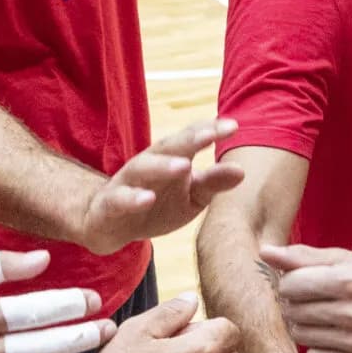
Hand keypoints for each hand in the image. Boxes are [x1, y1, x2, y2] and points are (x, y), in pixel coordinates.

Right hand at [80, 119, 245, 253]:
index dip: (209, 131)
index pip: (190, 140)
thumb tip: (242, 170)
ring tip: (184, 165)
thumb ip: (212, 184)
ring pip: (142, 168)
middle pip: (167, 146)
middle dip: (188, 139)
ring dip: (162, 166)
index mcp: (169, 160)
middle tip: (210, 134)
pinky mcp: (110, 205)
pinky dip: (132, 198)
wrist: (110, 225)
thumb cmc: (156, 205)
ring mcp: (126, 183)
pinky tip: (147, 198)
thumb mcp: (190, 198)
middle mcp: (147, 164)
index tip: (233, 126)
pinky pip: (120, 199)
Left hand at [263, 244, 351, 352]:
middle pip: (293, 311)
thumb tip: (264, 252)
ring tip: (323, 316)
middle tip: (313, 300)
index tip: (303, 282)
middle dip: (295, 304)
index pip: (290, 285)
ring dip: (304, 325)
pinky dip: (318, 347)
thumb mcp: (344, 259)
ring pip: (301, 336)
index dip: (291, 282)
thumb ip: (301, 256)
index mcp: (351, 281)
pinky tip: (333, 335)